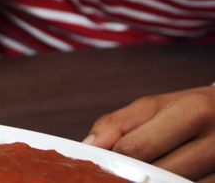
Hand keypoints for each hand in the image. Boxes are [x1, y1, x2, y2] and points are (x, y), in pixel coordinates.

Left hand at [85, 86, 214, 181]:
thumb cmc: (190, 111)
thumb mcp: (155, 107)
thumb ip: (118, 124)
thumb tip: (89, 146)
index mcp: (194, 112)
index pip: (136, 148)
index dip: (114, 157)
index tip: (104, 160)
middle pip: (155, 173)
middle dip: (132, 173)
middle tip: (125, 168)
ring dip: (154, 181)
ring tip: (149, 170)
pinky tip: (166, 177)